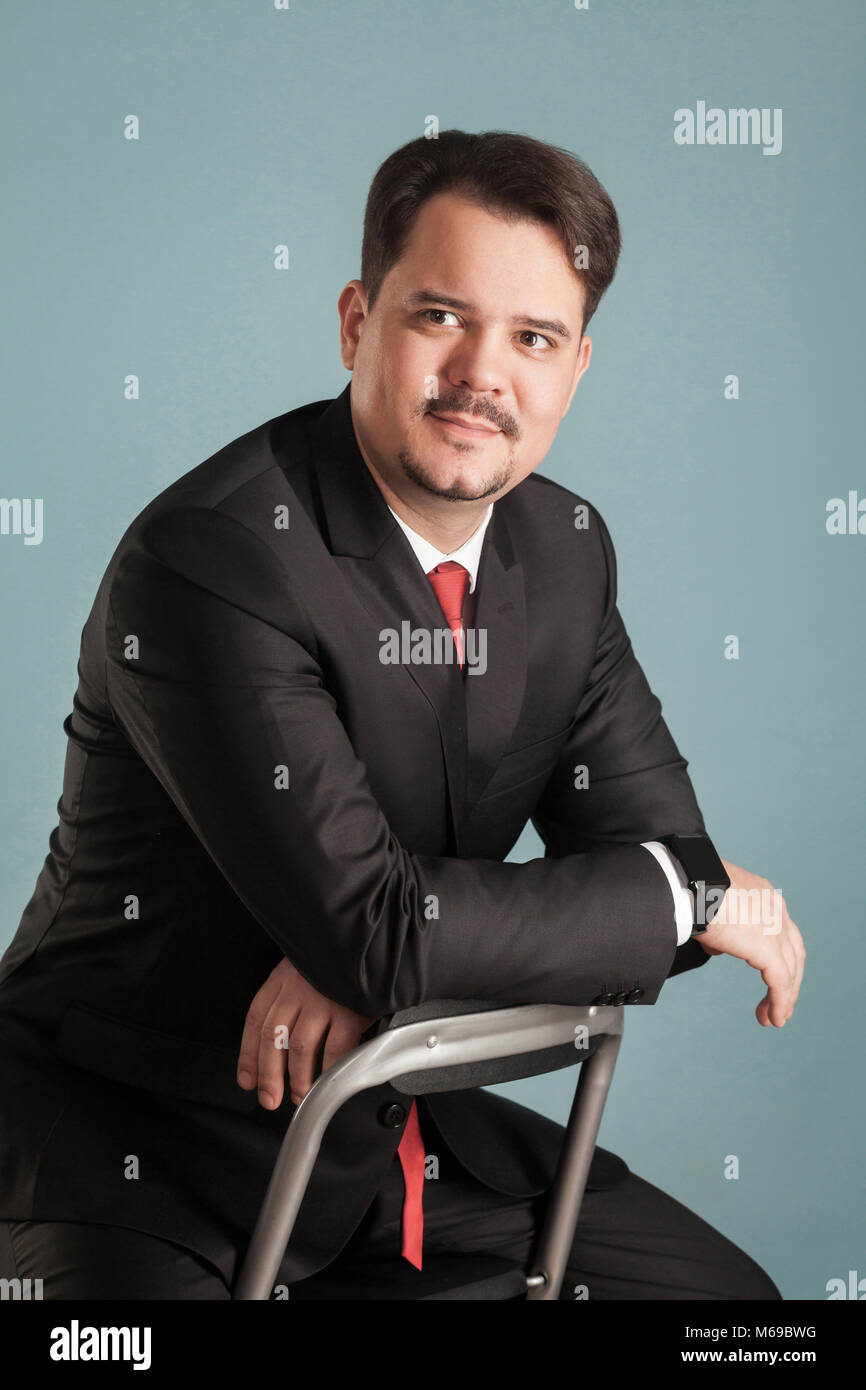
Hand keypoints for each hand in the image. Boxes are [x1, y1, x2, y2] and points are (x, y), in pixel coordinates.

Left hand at [236, 957, 378, 1108]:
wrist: (369, 942)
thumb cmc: (337, 960)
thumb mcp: (304, 969)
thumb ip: (291, 999)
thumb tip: (280, 1044)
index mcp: (282, 980)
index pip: (255, 1020)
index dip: (248, 1055)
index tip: (248, 1080)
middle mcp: (298, 990)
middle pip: (272, 1038)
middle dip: (268, 1075)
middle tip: (269, 1098)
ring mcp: (323, 1000)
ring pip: (300, 1048)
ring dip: (298, 1079)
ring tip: (300, 1096)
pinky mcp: (350, 1011)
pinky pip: (336, 1048)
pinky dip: (329, 1070)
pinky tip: (327, 1081)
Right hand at [695, 860, 804, 1027]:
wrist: (690, 884)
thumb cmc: (692, 890)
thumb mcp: (712, 906)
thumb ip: (721, 928)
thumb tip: (719, 949)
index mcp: (764, 896)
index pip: (781, 931)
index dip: (779, 955)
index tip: (770, 975)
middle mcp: (776, 910)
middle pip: (793, 952)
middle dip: (788, 979)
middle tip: (779, 1002)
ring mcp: (775, 929)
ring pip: (790, 970)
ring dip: (784, 998)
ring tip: (774, 1018)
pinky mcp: (768, 950)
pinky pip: (780, 983)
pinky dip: (779, 1002)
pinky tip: (773, 1018)